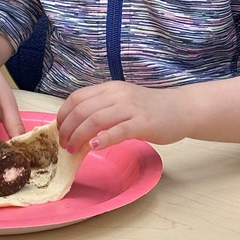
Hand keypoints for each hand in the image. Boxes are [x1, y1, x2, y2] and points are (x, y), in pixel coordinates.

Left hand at [56, 82, 188, 152]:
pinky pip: (118, 131)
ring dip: (79, 137)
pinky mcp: (143, 123)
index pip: (77, 98)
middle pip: (82, 110)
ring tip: (73, 150)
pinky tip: (94, 148)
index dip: (62, 115)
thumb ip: (102, 109)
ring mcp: (131, 108)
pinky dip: (103, 140)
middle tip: (64, 145)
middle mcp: (118, 95)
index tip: (58, 130)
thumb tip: (75, 127)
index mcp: (109, 89)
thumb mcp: (122, 101)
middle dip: (67, 129)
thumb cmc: (149, 108)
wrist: (181, 109)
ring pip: (96, 120)